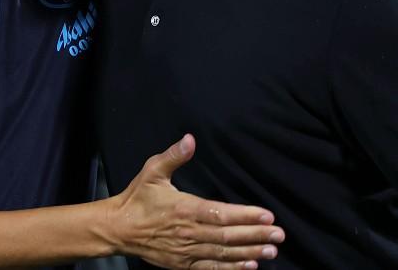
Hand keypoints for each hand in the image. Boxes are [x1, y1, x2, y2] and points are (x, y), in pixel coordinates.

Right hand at [107, 135, 282, 268]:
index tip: (267, 215)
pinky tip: (249, 266)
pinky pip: (211, 268)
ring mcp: (186, 251)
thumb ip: (173, 156)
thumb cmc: (137, 198)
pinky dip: (231, 269)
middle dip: (255, 235)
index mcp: (184, 209)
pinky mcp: (183, 264)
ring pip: (223, 254)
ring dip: (249, 253)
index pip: (220, 213)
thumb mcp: (152, 171)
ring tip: (271, 252)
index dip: (245, 216)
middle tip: (279, 235)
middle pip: (227, 236)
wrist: (117, 229)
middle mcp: (188, 232)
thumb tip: (190, 139)